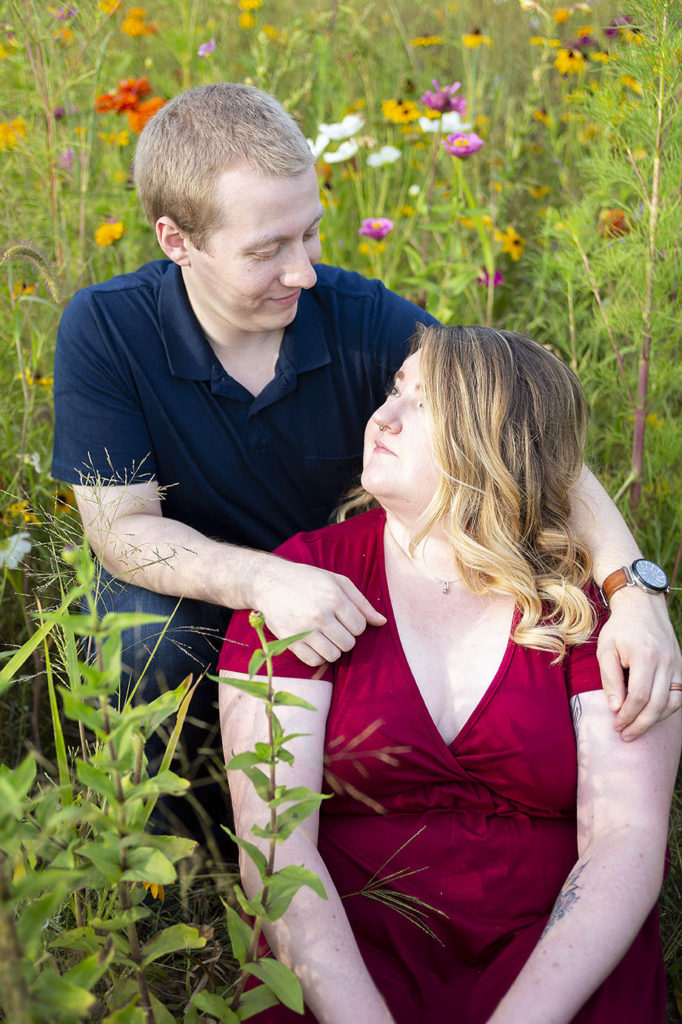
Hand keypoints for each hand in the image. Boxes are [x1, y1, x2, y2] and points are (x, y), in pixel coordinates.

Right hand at [249, 555, 386, 666]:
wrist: (268, 582)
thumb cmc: (307, 580)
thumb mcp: (337, 581)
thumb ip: (361, 602)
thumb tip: (382, 622)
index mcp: (334, 597)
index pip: (360, 627)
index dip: (355, 625)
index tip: (344, 618)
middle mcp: (320, 614)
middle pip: (349, 643)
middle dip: (344, 637)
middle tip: (333, 626)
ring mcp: (303, 629)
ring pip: (333, 655)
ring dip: (332, 648)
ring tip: (324, 635)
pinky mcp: (289, 641)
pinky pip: (314, 661)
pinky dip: (317, 656)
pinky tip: (313, 643)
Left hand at [597, 588, 681, 739]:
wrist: (642, 606)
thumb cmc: (620, 628)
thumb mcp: (606, 650)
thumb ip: (610, 679)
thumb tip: (615, 708)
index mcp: (645, 656)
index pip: (639, 697)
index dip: (627, 716)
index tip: (616, 725)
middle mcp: (665, 662)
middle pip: (657, 704)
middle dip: (641, 724)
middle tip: (626, 735)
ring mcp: (676, 664)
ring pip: (672, 703)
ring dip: (655, 720)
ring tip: (637, 729)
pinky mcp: (680, 666)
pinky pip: (678, 695)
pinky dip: (666, 709)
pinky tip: (651, 715)